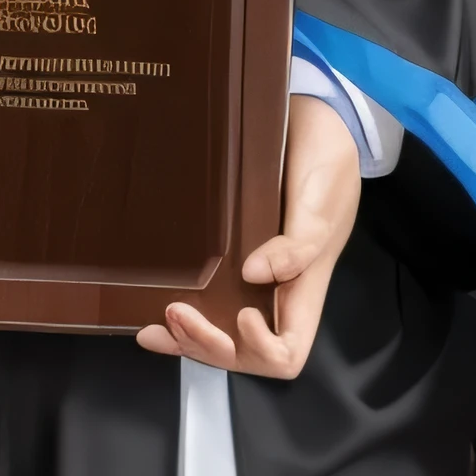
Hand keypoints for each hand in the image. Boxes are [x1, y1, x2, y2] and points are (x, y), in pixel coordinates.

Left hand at [139, 94, 358, 379]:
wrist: (313, 122)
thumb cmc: (325, 162)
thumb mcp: (321, 201)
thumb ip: (298, 244)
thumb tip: (254, 276)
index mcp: (305, 286)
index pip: (289, 352)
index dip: (263, 350)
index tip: (242, 313)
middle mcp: (277, 293)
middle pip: (247, 353)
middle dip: (211, 345)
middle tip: (177, 313)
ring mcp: (253, 280)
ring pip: (222, 337)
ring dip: (189, 340)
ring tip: (158, 323)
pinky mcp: (231, 258)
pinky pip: (206, 304)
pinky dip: (179, 324)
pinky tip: (151, 320)